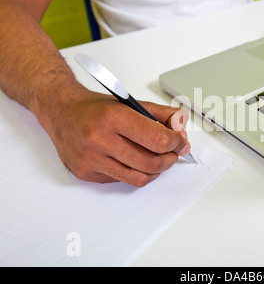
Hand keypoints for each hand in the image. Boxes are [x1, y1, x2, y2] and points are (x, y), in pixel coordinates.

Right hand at [45, 91, 190, 186]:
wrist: (62, 113)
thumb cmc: (97, 108)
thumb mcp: (131, 103)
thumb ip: (161, 115)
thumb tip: (181, 128)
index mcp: (113, 117)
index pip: (158, 139)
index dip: (176, 143)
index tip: (180, 142)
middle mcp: (99, 139)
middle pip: (151, 163)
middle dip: (170, 159)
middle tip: (174, 153)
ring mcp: (91, 159)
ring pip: (139, 178)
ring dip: (156, 170)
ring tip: (157, 159)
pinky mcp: (86, 173)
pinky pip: (122, 181)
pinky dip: (135, 173)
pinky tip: (133, 161)